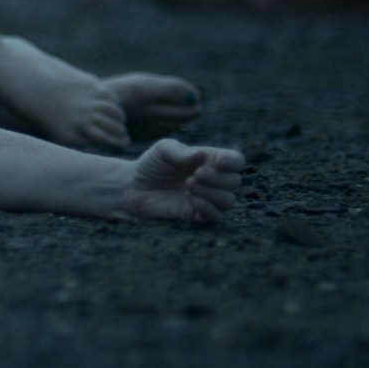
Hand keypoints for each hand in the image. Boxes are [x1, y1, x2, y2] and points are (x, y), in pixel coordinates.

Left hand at [124, 140, 243, 223]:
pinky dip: (207, 208)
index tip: (219, 162)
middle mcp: (213, 180)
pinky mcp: (197, 215)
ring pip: (228, 200)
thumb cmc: (151, 165)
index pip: (235, 161)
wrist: (133, 187)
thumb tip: (202, 156)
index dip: (233, 162)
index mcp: (210, 160)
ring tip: (189, 184)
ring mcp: (206, 198)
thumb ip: (182, 152)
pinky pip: (216, 217)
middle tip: (196, 174)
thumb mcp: (164, 150)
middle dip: (218, 178)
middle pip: (235, 181)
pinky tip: (190, 199)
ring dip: (212, 193)